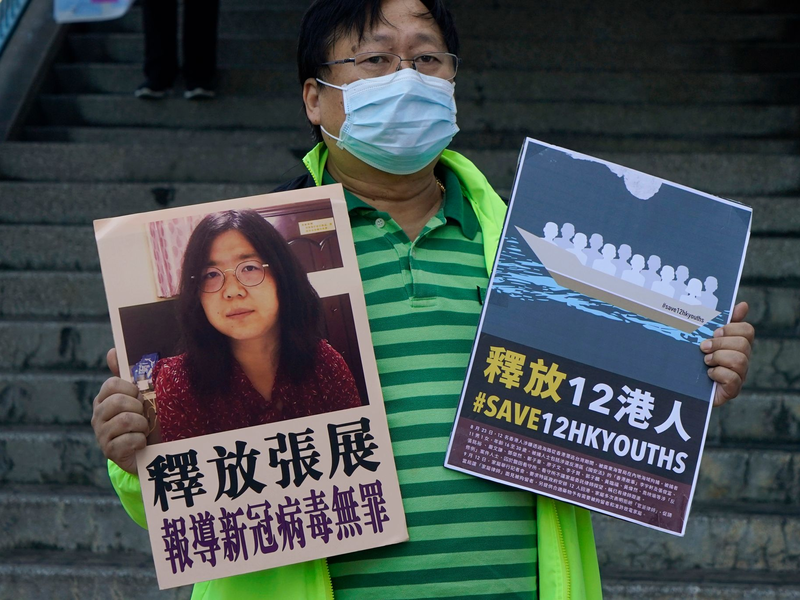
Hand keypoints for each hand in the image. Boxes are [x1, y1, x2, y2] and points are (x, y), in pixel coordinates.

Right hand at [91, 349, 148, 473]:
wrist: (144, 452)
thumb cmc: (140, 419)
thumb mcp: (135, 396)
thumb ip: (126, 374)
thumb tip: (112, 351)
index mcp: (103, 400)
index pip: (112, 384)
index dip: (130, 389)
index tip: (138, 396)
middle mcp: (98, 416)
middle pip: (118, 402)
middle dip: (138, 408)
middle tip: (143, 415)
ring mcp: (102, 435)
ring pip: (125, 421)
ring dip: (142, 425)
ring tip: (144, 429)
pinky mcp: (110, 452)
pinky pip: (130, 441)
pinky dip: (141, 441)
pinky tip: (141, 443)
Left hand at [701, 302, 754, 406]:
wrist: (681, 384)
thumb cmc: (693, 357)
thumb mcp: (702, 336)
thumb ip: (720, 321)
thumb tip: (743, 305)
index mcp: (736, 344)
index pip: (747, 330)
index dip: (731, 328)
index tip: (714, 332)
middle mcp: (742, 359)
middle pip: (743, 344)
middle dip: (720, 344)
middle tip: (703, 347)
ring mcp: (739, 375)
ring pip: (739, 360)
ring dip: (718, 358)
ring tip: (705, 361)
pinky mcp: (732, 390)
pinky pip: (733, 379)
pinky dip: (718, 374)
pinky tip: (708, 374)